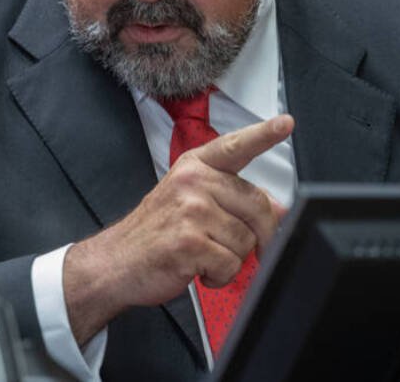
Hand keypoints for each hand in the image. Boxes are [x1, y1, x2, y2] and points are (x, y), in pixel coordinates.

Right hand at [63, 114, 293, 343]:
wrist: (114, 262)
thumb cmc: (154, 233)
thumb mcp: (190, 202)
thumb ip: (232, 198)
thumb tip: (277, 208)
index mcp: (195, 167)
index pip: (236, 146)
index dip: (264, 134)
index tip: (285, 123)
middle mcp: (193, 182)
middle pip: (257, 205)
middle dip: (260, 234)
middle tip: (245, 247)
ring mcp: (191, 211)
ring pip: (246, 240)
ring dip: (232, 258)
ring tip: (204, 255)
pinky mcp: (190, 242)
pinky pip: (231, 264)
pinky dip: (220, 276)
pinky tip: (198, 269)